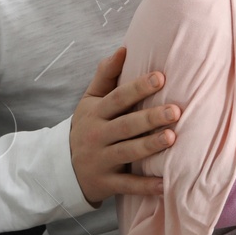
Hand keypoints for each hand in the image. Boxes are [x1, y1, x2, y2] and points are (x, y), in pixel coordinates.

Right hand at [68, 47, 179, 206]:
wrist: (60, 168)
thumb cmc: (87, 127)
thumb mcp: (89, 101)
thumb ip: (106, 76)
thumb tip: (124, 48)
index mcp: (96, 113)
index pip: (118, 98)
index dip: (138, 87)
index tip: (161, 77)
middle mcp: (97, 136)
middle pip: (126, 125)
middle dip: (150, 118)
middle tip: (175, 110)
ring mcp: (101, 161)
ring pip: (127, 153)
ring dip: (149, 146)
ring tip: (171, 138)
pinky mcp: (105, 184)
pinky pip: (127, 185)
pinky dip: (145, 186)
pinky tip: (166, 184)